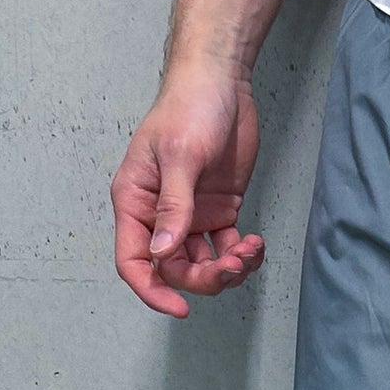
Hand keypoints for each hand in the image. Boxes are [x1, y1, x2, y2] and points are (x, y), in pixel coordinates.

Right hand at [111, 65, 264, 317]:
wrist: (223, 81)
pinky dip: (242, 256)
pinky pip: (226, 250)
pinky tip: (256, 243)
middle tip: (233, 264)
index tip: (180, 308)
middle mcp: (159, 215)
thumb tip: (161, 254)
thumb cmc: (190, 107)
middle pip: (174, 270)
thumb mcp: (181, 156)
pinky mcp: (217, 211)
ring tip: (250, 250)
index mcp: (136, 202)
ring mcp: (189, 215)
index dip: (153, 290)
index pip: (134, 261)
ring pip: (202, 265)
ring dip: (228, 269)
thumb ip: (173, 208)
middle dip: (205, 277)